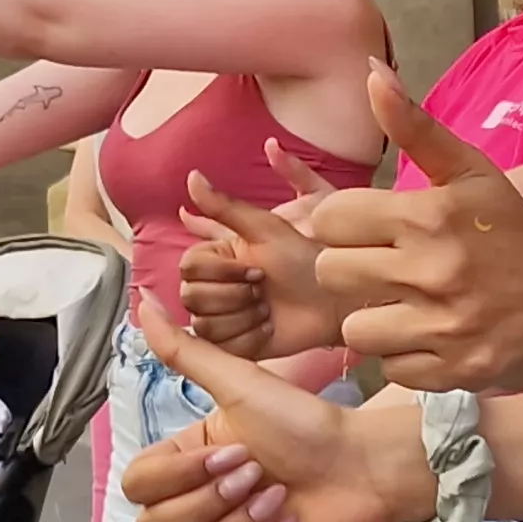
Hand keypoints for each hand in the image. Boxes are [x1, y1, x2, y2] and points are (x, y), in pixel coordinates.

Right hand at [117, 311, 417, 521]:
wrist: (362, 465)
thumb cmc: (307, 423)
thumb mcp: (243, 385)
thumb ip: (187, 352)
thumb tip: (145, 303)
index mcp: (185, 459)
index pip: (137, 486)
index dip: (179, 477)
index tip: (232, 452)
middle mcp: (196, 500)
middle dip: (210, 504)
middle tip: (259, 474)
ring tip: (280, 500)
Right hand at [177, 156, 347, 360]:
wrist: (335, 298)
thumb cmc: (305, 258)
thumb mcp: (267, 229)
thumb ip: (225, 206)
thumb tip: (193, 175)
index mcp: (216, 259)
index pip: (188, 266)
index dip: (222, 271)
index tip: (258, 268)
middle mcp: (213, 288)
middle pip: (191, 297)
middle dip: (234, 294)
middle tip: (265, 290)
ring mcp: (223, 318)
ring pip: (205, 324)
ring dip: (243, 316)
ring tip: (269, 309)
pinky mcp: (234, 345)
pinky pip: (223, 346)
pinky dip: (249, 337)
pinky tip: (269, 328)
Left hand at [306, 74, 522, 389]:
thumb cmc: (510, 227)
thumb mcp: (468, 170)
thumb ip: (414, 125)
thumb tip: (370, 72)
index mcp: (428, 216)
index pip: (328, 220)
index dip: (343, 224)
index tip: (371, 229)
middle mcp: (433, 271)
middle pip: (332, 274)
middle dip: (352, 269)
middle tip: (386, 267)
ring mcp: (445, 326)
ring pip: (355, 329)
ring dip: (374, 318)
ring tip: (407, 305)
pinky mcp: (454, 370)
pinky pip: (391, 368)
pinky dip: (405, 355)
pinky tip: (431, 334)